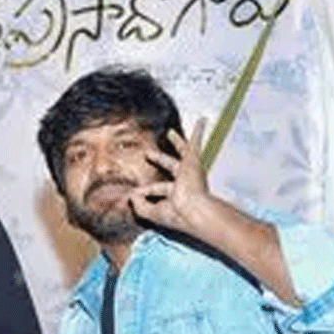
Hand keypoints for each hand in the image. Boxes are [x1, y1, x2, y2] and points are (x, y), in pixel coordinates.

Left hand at [128, 118, 216, 235]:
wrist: (193, 210)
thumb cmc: (175, 214)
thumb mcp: (151, 212)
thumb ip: (140, 206)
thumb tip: (131, 197)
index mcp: (174, 195)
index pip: (157, 189)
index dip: (145, 192)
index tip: (134, 195)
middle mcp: (183, 182)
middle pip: (169, 167)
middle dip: (159, 160)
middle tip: (148, 154)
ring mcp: (190, 171)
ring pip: (182, 152)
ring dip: (177, 142)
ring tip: (170, 133)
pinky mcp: (194, 161)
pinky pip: (195, 142)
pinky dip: (199, 131)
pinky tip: (201, 119)